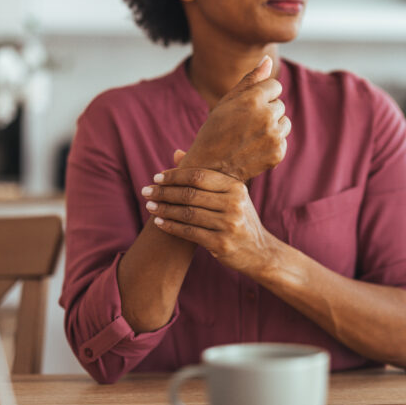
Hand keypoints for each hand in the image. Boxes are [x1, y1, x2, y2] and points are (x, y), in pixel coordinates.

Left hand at [141, 167, 277, 275]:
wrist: (259, 251)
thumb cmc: (239, 218)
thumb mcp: (229, 194)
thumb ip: (204, 175)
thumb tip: (177, 153)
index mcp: (236, 187)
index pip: (198, 176)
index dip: (175, 176)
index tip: (157, 177)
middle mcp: (234, 204)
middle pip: (190, 194)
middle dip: (164, 192)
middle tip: (146, 191)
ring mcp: (229, 224)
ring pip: (187, 213)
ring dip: (164, 209)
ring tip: (149, 206)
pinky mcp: (221, 244)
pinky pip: (189, 232)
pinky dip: (171, 226)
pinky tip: (159, 222)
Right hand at [180, 56, 291, 181]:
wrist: (210, 168)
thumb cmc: (215, 131)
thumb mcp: (228, 101)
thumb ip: (250, 79)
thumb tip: (268, 60)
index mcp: (253, 99)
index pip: (275, 86)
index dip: (262, 95)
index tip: (249, 107)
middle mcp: (266, 116)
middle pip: (280, 104)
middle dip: (266, 111)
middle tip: (245, 125)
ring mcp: (273, 136)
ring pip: (284, 122)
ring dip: (272, 127)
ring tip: (251, 135)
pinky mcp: (278, 153)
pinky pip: (283, 141)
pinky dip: (272, 144)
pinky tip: (254, 148)